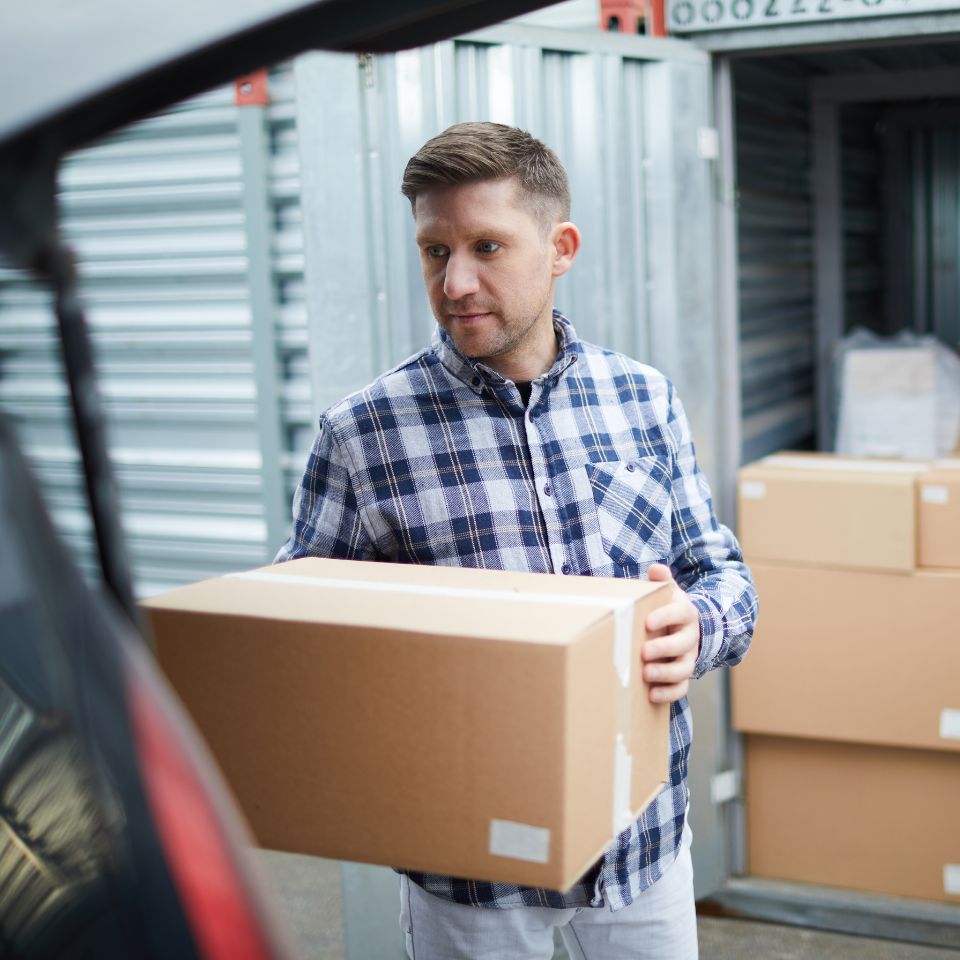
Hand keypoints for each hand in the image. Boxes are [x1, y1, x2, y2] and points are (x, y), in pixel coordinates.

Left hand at [641, 563, 699, 704]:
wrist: (684, 628)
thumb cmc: (667, 608)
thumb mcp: (667, 591)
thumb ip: (661, 580)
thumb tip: (656, 569)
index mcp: (686, 613)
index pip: (681, 613)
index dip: (666, 617)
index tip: (648, 621)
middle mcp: (690, 636)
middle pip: (683, 643)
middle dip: (664, 648)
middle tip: (643, 651)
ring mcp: (688, 657)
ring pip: (684, 668)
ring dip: (666, 673)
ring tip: (646, 674)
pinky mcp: (683, 675)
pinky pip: (681, 688)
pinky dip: (669, 693)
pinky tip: (652, 695)